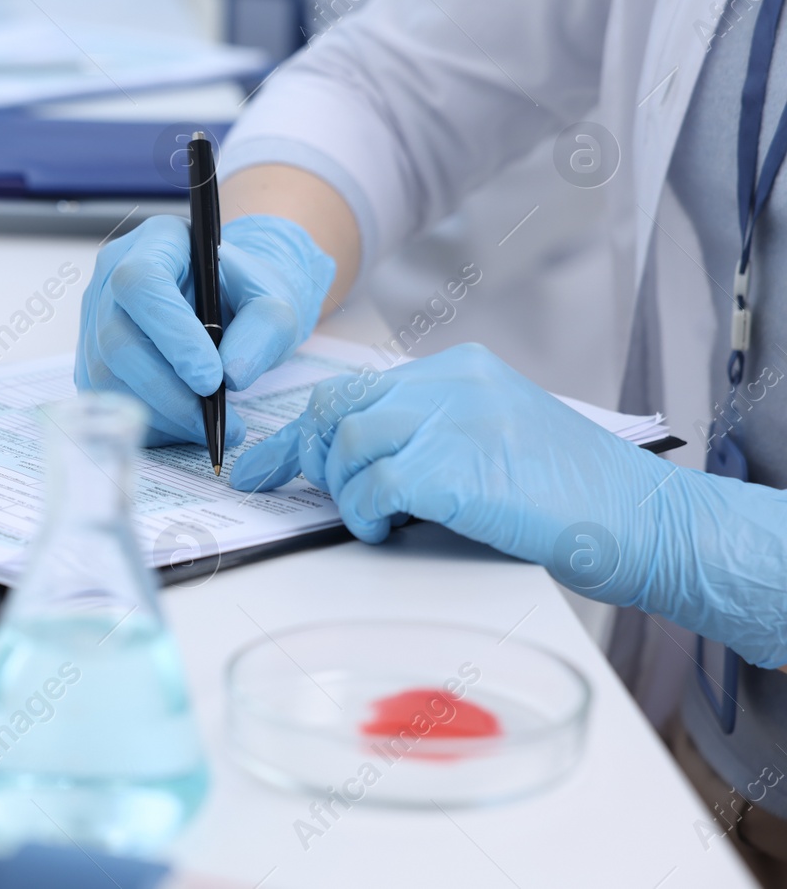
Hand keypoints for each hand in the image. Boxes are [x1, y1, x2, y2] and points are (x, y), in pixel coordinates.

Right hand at [76, 213, 335, 448]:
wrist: (226, 307)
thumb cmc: (244, 297)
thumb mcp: (273, 303)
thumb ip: (263, 331)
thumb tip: (233, 375)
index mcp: (157, 241)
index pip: (141, 281)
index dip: (170, 333)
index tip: (210, 378)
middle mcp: (112, 274)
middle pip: (117, 336)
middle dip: (164, 388)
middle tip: (211, 417)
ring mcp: (94, 316)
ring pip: (106, 373)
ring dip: (157, 411)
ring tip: (207, 426)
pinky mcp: (91, 356)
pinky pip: (107, 397)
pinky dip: (147, 420)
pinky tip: (183, 425)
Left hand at [232, 343, 786, 667]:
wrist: (641, 521)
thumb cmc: (569, 499)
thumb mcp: (489, 444)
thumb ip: (426, 438)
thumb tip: (350, 466)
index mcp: (458, 372)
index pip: (353, 391)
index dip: (300, 433)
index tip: (260, 464)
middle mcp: (452, 384)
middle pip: (336, 409)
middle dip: (310, 459)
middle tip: (314, 497)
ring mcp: (454, 419)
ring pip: (348, 446)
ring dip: (347, 494)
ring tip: (378, 520)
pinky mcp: (455, 466)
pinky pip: (372, 485)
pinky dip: (365, 514)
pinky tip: (388, 529)